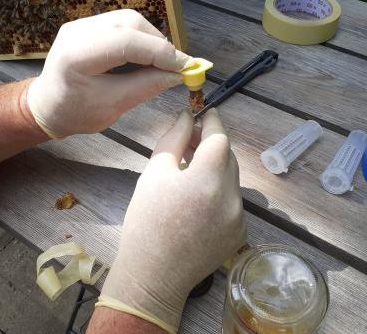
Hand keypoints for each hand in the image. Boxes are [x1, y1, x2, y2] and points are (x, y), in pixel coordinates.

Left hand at [27, 9, 189, 137]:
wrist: (47, 105)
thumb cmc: (75, 113)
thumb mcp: (112, 106)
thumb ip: (146, 87)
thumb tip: (177, 75)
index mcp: (77, 55)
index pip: (127, 41)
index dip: (161, 53)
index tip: (185, 68)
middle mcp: (78, 30)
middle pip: (131, 23)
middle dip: (159, 45)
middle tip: (177, 68)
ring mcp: (83, 24)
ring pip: (130, 20)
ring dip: (153, 40)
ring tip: (163, 64)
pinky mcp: (90, 26)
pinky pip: (124, 24)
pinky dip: (142, 39)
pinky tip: (148, 56)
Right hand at [98, 109, 246, 332]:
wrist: (154, 274)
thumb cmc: (146, 221)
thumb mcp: (154, 174)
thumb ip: (174, 139)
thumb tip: (187, 117)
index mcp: (207, 181)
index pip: (220, 139)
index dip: (214, 122)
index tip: (207, 113)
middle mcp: (230, 198)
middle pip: (228, 157)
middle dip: (212, 145)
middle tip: (191, 142)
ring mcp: (239, 218)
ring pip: (231, 179)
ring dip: (215, 168)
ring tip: (191, 170)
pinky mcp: (240, 232)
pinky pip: (232, 200)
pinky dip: (219, 191)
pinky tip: (198, 200)